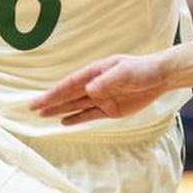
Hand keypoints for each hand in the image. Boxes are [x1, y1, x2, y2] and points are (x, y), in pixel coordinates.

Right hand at [31, 52, 171, 125]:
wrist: (160, 77)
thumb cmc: (142, 70)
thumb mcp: (124, 72)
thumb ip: (106, 81)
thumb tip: (89, 90)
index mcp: (94, 73)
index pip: (69, 85)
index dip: (53, 93)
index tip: (39, 100)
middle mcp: (94, 86)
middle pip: (68, 96)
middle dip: (50, 102)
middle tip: (32, 108)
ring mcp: (100, 98)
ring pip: (75, 106)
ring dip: (59, 110)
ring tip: (42, 115)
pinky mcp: (110, 110)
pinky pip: (89, 115)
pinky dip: (76, 119)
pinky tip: (64, 122)